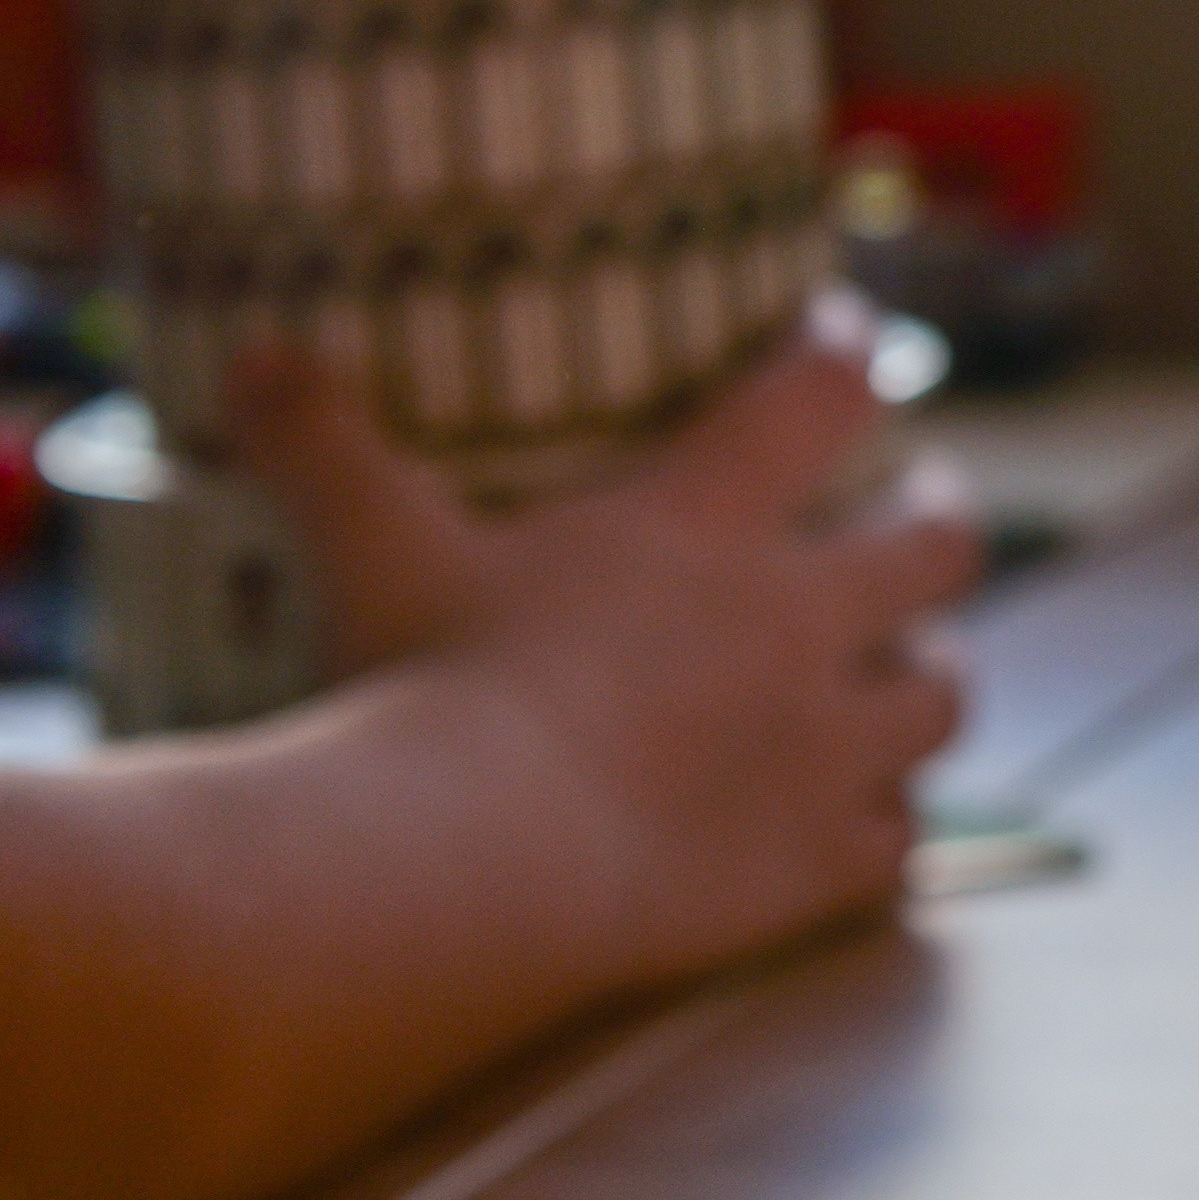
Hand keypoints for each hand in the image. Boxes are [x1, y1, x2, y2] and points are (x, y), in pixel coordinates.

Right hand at [218, 323, 983, 992]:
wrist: (469, 863)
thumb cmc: (425, 689)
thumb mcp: (368, 546)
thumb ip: (320, 443)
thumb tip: (252, 351)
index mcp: (704, 520)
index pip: (820, 391)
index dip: (847, 351)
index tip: (850, 333)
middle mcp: (794, 618)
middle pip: (935, 543)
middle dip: (937, 519)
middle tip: (926, 508)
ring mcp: (823, 748)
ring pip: (945, 693)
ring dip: (937, 673)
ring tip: (924, 667)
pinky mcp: (817, 866)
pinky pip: (899, 842)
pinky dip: (894, 829)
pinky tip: (877, 830)